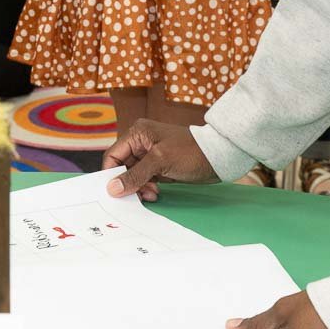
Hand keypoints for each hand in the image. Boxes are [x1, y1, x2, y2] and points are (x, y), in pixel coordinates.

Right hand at [102, 116, 216, 200]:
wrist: (218, 157)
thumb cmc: (190, 152)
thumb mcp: (160, 162)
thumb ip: (135, 175)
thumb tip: (112, 188)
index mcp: (137, 133)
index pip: (113, 155)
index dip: (112, 174)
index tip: (115, 192)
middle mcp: (141, 142)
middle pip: (122, 167)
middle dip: (129, 183)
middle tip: (140, 195)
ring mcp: (150, 154)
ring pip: (133, 175)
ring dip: (139, 187)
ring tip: (152, 193)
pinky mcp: (159, 165)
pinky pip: (144, 179)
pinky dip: (147, 187)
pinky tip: (156, 192)